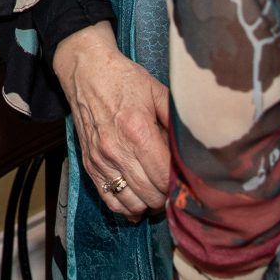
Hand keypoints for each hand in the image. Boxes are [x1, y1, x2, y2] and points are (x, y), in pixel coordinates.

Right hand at [52, 27, 173, 216]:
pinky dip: (125, 208)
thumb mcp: (157, 91)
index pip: (164, 178)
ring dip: (148, 205)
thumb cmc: (124, 79)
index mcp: (138, 131)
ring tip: (159, 197)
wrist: (86, 71)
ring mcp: (101, 160)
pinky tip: (138, 205)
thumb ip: (176, 119)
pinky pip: (109, 199)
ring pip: (130, 203)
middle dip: (167, 197)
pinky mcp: (90, 164)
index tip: (189, 184)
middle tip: (177, 190)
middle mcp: (117, 150)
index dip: (180, 187)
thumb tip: (194, 145)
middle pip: (150, 195)